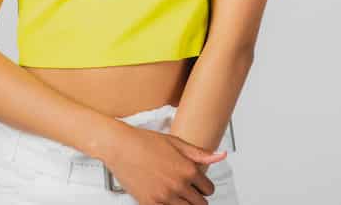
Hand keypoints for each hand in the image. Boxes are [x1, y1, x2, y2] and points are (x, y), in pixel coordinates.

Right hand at [102, 125, 227, 204]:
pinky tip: (165, 198)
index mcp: (187, 169)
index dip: (204, 186)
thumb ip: (200, 154)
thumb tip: (221, 156)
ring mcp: (164, 197)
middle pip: (200, 204)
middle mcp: (178, 185)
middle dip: (197, 197)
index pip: (209, 188)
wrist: (119, 146)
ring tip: (176, 194)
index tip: (198, 184)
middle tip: (187, 190)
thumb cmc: (144, 141)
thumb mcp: (175, 142)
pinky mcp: (150, 204)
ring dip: (184, 204)